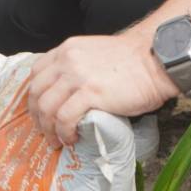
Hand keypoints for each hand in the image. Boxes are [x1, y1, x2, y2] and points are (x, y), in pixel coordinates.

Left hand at [27, 32, 176, 145]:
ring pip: (47, 108)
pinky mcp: (90, 94)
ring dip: (49, 130)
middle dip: (37, 117)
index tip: (40, 112)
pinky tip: (72, 138)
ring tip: (58, 141)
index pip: (37, 73)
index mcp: (68, 49)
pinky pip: (65, 118)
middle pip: (37, 93)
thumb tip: (69, 92)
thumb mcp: (96, 54)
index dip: (34, 96)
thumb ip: (78, 66)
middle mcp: (67, 61)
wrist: (156, 59)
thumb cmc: (133, 60)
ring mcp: (77, 77)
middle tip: (46, 132)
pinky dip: (64, 132)